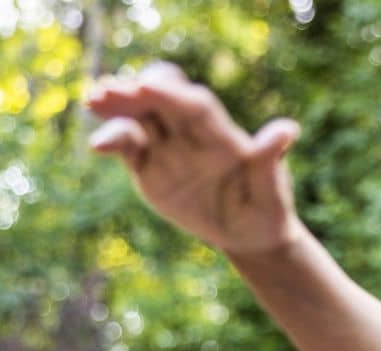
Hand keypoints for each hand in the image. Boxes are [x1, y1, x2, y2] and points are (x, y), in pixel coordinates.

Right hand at [86, 62, 302, 256]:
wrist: (248, 234)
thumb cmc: (267, 210)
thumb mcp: (272, 193)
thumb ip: (270, 162)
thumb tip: (288, 129)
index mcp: (223, 137)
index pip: (196, 108)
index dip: (173, 95)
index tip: (148, 86)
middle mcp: (193, 135)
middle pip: (162, 101)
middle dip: (137, 92)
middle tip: (109, 89)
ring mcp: (169, 147)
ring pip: (140, 118)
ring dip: (117, 107)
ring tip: (92, 101)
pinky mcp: (150, 165)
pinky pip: (129, 146)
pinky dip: (113, 140)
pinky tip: (97, 144)